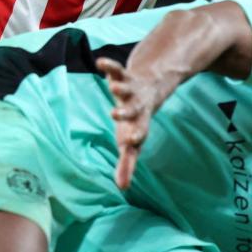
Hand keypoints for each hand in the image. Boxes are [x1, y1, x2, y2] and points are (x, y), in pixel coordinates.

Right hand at [97, 58, 174, 189]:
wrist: (150, 90)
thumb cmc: (137, 123)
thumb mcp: (132, 143)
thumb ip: (127, 165)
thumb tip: (123, 188)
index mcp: (138, 125)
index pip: (137, 133)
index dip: (135, 137)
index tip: (131, 141)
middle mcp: (136, 108)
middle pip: (132, 111)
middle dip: (125, 112)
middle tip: (114, 114)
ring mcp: (130, 92)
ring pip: (126, 89)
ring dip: (119, 87)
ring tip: (113, 86)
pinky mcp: (124, 77)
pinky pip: (117, 70)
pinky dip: (110, 66)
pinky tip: (100, 63)